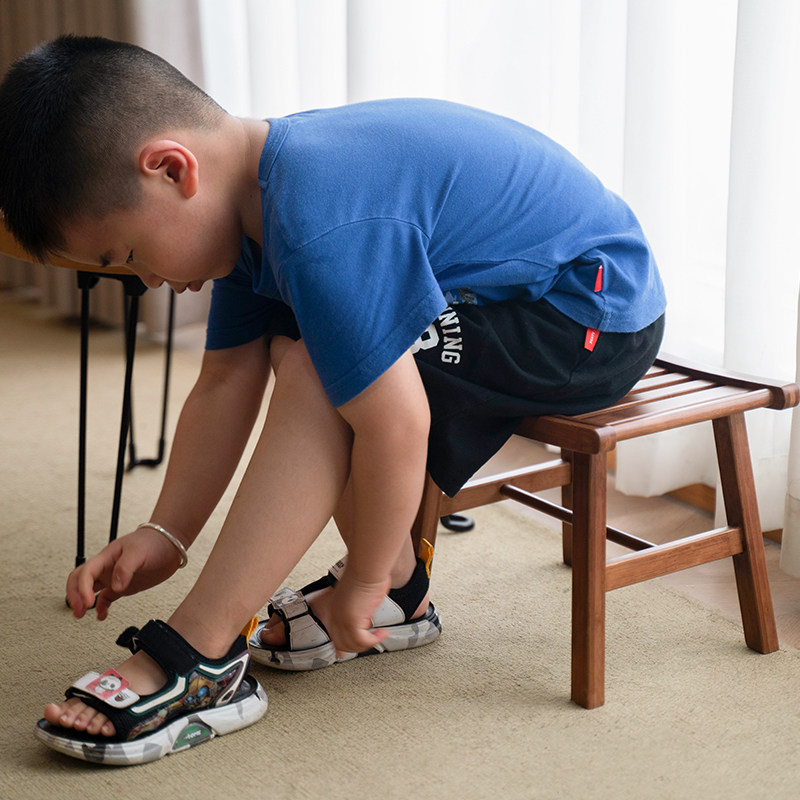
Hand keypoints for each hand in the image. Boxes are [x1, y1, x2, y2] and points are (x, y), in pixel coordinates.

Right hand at [65, 526, 184, 619]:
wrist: (170, 543)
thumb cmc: (154, 541)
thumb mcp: (139, 552)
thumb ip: (126, 568)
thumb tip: (115, 587)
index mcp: (107, 557)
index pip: (86, 572)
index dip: (82, 588)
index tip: (88, 602)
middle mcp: (106, 567)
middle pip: (80, 580)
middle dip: (74, 595)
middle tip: (78, 610)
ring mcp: (114, 576)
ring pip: (90, 589)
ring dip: (83, 602)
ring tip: (81, 615)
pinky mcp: (123, 585)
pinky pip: (106, 598)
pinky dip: (101, 607)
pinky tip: (102, 615)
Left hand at [324, 571, 390, 656]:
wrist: (368, 565)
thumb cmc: (367, 573)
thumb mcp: (359, 593)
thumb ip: (358, 607)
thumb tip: (366, 619)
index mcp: (332, 608)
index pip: (332, 634)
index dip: (340, 646)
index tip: (343, 654)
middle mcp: (334, 615)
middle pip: (342, 644)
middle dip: (358, 646)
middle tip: (373, 639)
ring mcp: (341, 619)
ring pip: (352, 645)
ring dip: (369, 643)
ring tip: (380, 635)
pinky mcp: (352, 621)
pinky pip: (363, 641)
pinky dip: (375, 640)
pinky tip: (383, 633)